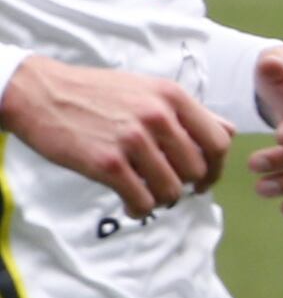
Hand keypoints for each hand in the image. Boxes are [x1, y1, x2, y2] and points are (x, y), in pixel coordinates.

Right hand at [2, 57, 233, 216]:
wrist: (39, 93)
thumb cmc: (96, 94)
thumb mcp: (147, 89)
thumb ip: (187, 112)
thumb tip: (228, 132)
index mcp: (172, 97)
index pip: (219, 142)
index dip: (217, 167)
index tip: (204, 179)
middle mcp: (158, 117)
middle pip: (197, 170)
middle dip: (187, 185)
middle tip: (169, 187)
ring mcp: (133, 140)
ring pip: (172, 189)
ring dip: (162, 199)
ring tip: (146, 193)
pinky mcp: (107, 163)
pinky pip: (143, 200)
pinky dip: (140, 208)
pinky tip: (129, 202)